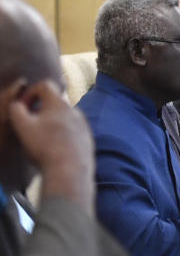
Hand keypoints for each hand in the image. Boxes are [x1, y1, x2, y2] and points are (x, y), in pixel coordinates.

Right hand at [1, 79, 93, 207]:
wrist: (70, 170)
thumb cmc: (44, 146)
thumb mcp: (23, 126)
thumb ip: (16, 110)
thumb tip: (17, 103)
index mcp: (59, 103)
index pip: (45, 85)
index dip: (30, 92)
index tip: (23, 106)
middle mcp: (75, 110)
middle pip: (55, 102)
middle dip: (40, 109)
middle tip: (29, 124)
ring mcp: (84, 124)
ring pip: (64, 117)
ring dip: (51, 122)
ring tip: (41, 138)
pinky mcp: (87, 138)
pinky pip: (72, 131)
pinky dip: (62, 134)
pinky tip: (54, 148)